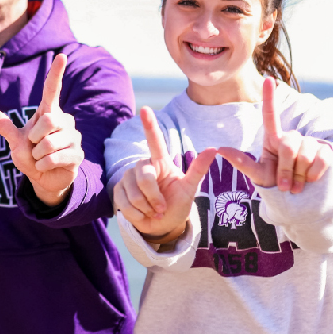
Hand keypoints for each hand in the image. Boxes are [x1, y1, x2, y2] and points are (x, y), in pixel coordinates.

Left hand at [0, 53, 80, 205]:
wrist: (43, 178)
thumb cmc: (31, 155)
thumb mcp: (15, 140)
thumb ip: (2, 125)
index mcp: (48, 113)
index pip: (52, 90)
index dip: (56, 73)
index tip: (61, 55)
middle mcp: (64, 121)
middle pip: (48, 121)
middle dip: (34, 138)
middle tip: (34, 147)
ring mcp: (73, 137)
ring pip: (49, 143)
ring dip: (37, 156)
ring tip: (41, 158)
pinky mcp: (78, 154)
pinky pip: (54, 158)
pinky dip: (43, 165)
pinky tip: (46, 166)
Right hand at [115, 106, 216, 239]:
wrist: (162, 225)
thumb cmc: (177, 204)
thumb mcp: (190, 188)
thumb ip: (198, 169)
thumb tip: (214, 148)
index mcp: (160, 162)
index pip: (155, 141)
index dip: (149, 125)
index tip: (145, 108)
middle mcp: (142, 166)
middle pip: (143, 177)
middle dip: (153, 196)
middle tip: (161, 208)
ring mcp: (128, 178)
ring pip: (133, 192)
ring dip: (146, 208)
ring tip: (153, 212)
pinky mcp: (118, 191)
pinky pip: (124, 203)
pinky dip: (137, 215)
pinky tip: (143, 217)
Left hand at [217, 77, 331, 193]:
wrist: (297, 197)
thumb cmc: (275, 182)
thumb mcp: (257, 174)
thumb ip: (241, 162)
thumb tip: (219, 149)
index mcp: (274, 138)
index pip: (270, 115)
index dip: (270, 97)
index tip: (268, 79)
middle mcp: (292, 136)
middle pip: (288, 145)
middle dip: (286, 169)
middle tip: (286, 185)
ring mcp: (310, 142)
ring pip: (305, 154)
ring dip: (300, 175)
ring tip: (297, 185)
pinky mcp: (326, 151)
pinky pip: (321, 159)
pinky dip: (314, 174)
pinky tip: (311, 180)